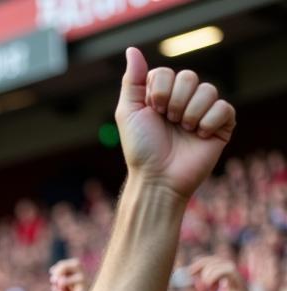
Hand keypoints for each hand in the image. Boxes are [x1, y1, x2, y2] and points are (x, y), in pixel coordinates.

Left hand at [47, 258, 86, 290]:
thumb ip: (62, 284)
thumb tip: (59, 272)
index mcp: (74, 285)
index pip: (73, 266)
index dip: (62, 266)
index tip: (51, 274)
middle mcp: (80, 285)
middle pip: (76, 263)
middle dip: (62, 265)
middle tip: (52, 275)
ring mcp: (82, 288)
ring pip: (78, 267)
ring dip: (63, 270)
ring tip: (55, 281)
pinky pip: (79, 279)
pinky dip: (67, 279)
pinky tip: (58, 286)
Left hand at [115, 47, 234, 200]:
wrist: (157, 178)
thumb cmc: (141, 149)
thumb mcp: (128, 113)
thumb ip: (132, 81)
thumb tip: (132, 50)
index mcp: (163, 96)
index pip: (168, 73)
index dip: (159, 92)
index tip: (152, 112)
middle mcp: (184, 101)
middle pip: (189, 77)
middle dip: (175, 102)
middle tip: (168, 122)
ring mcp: (203, 112)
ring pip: (208, 90)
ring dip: (191, 113)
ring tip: (184, 131)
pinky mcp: (221, 125)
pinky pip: (224, 107)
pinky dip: (209, 122)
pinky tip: (199, 137)